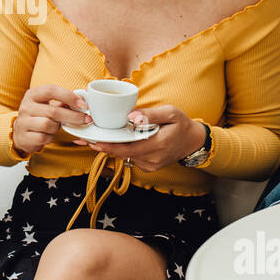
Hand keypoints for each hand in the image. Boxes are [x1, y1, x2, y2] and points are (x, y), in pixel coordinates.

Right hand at [12, 84, 92, 156]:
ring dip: (57, 127)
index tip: (83, 105)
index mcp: (32, 94)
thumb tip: (82, 103)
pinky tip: (48, 135)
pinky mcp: (24, 137)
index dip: (69, 96)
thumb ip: (61, 102)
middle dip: (73, 116)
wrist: (20, 132)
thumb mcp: (46, 105)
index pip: (51, 90)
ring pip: (48, 125)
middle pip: (53, 111)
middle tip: (86, 119)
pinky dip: (50, 137)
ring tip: (56, 126)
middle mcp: (26, 107)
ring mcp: (23, 122)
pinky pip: (43, 138)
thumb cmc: (38, 116)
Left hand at [71, 104, 204, 171]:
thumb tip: (132, 116)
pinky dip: (121, 151)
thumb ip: (151, 114)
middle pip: (123, 154)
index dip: (110, 146)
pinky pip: (131, 159)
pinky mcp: (149, 167)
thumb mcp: (171, 113)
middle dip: (104, 147)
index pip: (128, 148)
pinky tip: (113, 142)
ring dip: (111, 148)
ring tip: (94, 138)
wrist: (192, 142)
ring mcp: (150, 165)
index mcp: (158, 145)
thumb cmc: (181, 124)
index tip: (94, 141)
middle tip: (86, 139)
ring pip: (125, 157)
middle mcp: (153, 159)